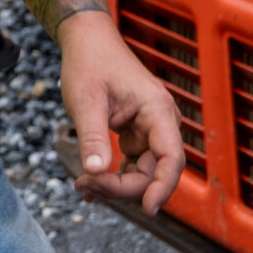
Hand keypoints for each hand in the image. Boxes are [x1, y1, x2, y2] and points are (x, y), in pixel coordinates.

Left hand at [56, 11, 183, 214]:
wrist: (88, 42)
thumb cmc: (89, 63)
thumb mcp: (85, 100)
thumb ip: (92, 136)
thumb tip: (96, 171)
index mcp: (157, 110)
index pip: (171, 158)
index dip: (163, 187)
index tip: (148, 210)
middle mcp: (161, 123)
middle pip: (153, 172)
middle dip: (120, 187)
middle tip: (83, 187)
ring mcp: (151, 131)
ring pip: (142, 173)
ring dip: (114, 185)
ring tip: (81, 185)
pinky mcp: (139, 136)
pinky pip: (132, 166)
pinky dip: (112, 177)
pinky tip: (90, 184)